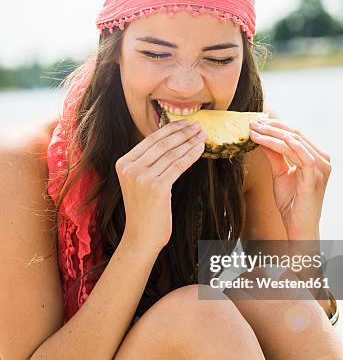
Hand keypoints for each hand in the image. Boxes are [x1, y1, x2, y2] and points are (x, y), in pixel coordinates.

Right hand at [115, 120, 206, 255]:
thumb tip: (172, 139)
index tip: (185, 123)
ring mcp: (141, 178)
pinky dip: (191, 155)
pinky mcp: (156, 187)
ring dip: (190, 142)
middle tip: (198, 126)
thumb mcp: (139, 181)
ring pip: (172, 153)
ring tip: (203, 135)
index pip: (150, 139)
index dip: (170, 129)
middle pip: (162, 143)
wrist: (141, 236)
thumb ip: (148, 162)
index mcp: (123, 163)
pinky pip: (178, 166)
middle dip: (183, 132)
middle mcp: (129, 168)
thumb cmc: (145, 209)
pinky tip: (200, 149)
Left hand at [249, 117, 331, 239]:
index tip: (256, 122)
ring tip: (255, 130)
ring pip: (295, 142)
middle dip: (272, 127)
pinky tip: (270, 139)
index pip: (296, 134)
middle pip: (296, 134)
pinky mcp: (315, 177)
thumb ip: (274, 156)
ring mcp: (321, 168)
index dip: (276, 126)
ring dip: (273, 134)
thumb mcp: (280, 174)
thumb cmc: (292, 203)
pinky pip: (300, 155)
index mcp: (317, 158)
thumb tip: (261, 137)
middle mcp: (323, 160)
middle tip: (253, 122)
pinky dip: (284, 144)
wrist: (299, 227)